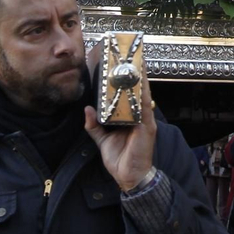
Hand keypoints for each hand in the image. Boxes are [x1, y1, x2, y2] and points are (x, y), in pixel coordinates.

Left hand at [84, 68, 156, 191]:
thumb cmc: (120, 159)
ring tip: (137, 63)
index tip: (122, 65)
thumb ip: (94, 125)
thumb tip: (86, 110)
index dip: (127, 81)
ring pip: (143, 95)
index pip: (130, 96)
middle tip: (130, 57)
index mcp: (130, 118)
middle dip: (135, 75)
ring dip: (140, 80)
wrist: (129, 177)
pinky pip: (144, 107)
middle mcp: (140, 116)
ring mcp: (145, 121)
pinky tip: (140, 84)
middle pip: (138, 92)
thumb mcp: (102, 139)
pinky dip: (142, 95)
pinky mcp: (147, 127)